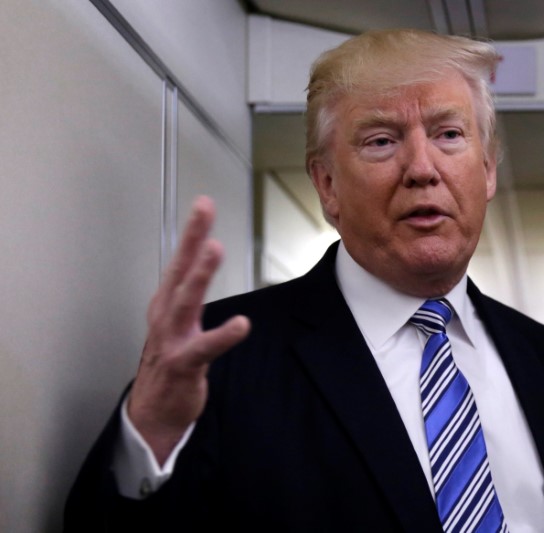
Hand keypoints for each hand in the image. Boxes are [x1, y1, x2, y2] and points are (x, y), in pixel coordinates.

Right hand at [127, 196, 250, 464]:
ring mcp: (171, 339)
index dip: (191, 232)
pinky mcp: (183, 364)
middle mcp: (165, 316)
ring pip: (185, 301)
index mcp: (166, 304)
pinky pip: (205, 348)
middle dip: (192, 239)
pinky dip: (223, 336)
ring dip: (200, 274)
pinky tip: (242, 324)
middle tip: (203, 210)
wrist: (153, 411)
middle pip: (179, 270)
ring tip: (215, 249)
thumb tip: (202, 264)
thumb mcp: (178, 322)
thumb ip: (190, 294)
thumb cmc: (170, 362)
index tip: (203, 203)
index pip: (180, 261)